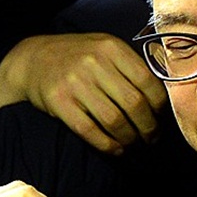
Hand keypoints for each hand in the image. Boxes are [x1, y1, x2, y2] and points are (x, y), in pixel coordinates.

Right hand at [0, 33, 166, 154]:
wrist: (35, 59)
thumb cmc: (80, 56)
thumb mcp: (105, 48)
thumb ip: (130, 65)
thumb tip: (162, 97)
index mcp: (111, 47)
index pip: (148, 81)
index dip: (160, 105)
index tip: (161, 117)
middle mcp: (94, 62)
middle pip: (134, 104)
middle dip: (149, 127)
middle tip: (152, 137)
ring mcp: (75, 83)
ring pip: (114, 120)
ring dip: (130, 138)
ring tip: (136, 144)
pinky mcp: (59, 102)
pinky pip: (90, 131)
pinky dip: (108, 145)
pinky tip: (116, 149)